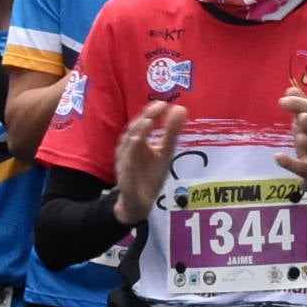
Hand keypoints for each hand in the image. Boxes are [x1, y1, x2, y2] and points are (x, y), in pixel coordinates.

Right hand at [110, 102, 186, 224]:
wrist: (140, 202)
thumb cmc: (150, 174)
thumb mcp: (165, 152)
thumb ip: (171, 132)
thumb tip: (182, 108)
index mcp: (138, 141)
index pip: (144, 122)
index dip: (152, 112)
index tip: (163, 103)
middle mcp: (128, 149)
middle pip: (134, 130)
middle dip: (145, 118)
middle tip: (157, 108)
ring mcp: (125, 163)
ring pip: (128, 146)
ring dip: (137, 133)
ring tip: (148, 122)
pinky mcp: (125, 178)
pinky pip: (126, 166)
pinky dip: (131, 156)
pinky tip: (138, 145)